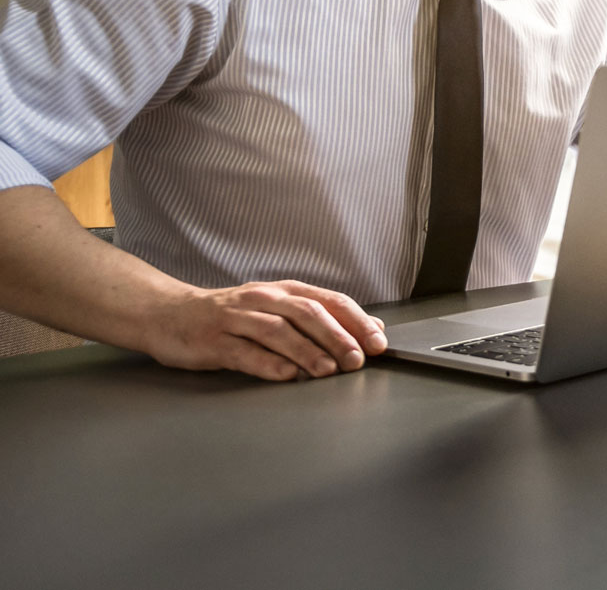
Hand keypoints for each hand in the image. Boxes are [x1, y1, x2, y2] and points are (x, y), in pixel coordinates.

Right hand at [142, 280, 387, 381]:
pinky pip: (244, 351)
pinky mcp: (213, 340)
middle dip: (337, 336)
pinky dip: (267, 363)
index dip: (356, 321)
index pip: (329, 301)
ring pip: (278, 331)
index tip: (378, 342)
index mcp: (284, 291)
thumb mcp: (276, 309)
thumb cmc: (231, 316)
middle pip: (307, 313)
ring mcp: (236, 318)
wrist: (168, 313)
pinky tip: (285, 375)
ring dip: (306, 351)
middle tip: (357, 359)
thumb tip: (368, 330)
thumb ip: (318, 318)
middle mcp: (263, 299)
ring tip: (328, 370)